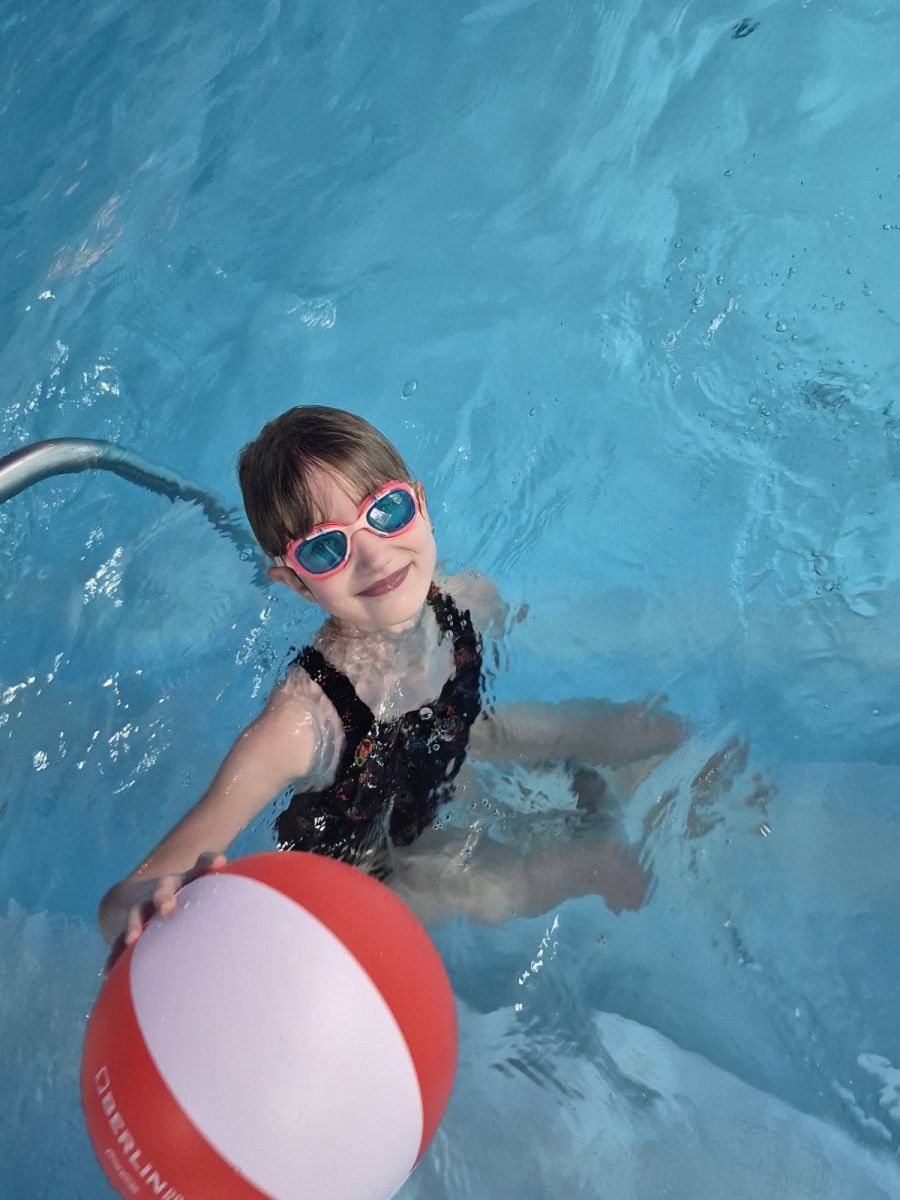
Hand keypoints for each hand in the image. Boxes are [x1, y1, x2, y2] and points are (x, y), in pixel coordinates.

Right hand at [101, 852, 226, 969]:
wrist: (136, 899)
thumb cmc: (191, 906)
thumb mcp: (210, 900)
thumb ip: (238, 906)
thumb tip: (287, 927)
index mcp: (188, 882)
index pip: (201, 866)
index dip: (209, 862)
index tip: (221, 863)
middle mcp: (164, 891)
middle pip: (164, 888)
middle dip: (164, 896)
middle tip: (168, 908)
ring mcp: (142, 909)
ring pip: (137, 914)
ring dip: (135, 925)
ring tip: (134, 939)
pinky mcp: (126, 929)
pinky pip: (118, 943)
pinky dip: (115, 956)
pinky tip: (110, 972)